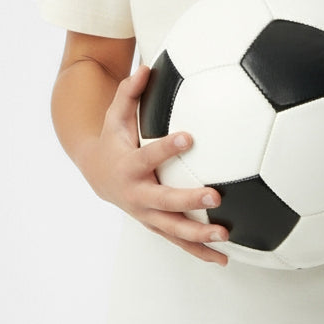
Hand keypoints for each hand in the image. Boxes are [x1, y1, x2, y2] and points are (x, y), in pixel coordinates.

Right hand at [84, 67, 229, 264]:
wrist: (98, 174)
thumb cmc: (114, 139)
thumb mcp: (116, 115)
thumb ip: (129, 91)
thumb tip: (146, 65)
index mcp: (129, 165)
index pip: (149, 155)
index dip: (167, 147)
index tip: (189, 137)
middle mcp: (138, 194)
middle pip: (165, 201)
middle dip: (189, 200)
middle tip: (216, 196)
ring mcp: (147, 215)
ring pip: (174, 229)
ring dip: (199, 235)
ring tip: (226, 234)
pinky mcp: (156, 226)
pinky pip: (179, 242)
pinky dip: (200, 252)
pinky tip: (225, 258)